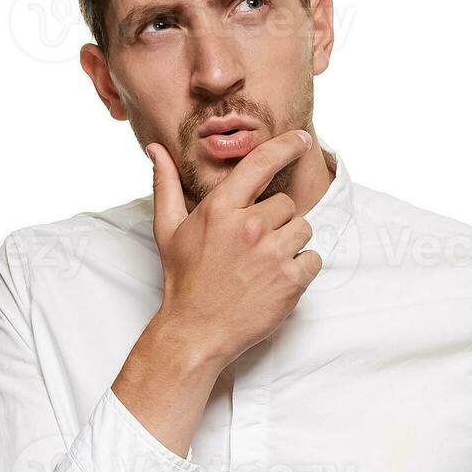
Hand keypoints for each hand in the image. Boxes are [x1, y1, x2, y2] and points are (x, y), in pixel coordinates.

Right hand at [147, 129, 322, 368]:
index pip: (261, 163)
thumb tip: (157, 148)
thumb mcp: (168, 229)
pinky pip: (314, 259)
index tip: (302, 140)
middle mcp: (249, 227)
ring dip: (290, 243)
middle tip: (253, 245)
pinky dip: (302, 268)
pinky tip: (276, 279)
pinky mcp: (292, 281)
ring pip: (304, 229)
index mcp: (221, 209)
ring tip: (263, 263)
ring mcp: (273, 254)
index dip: (285, 147)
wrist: (197, 331)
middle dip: (276, 220)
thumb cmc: (184, 279)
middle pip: (287, 204)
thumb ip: (166, 184)